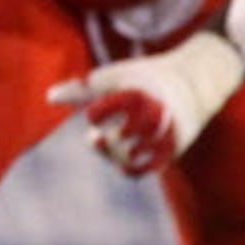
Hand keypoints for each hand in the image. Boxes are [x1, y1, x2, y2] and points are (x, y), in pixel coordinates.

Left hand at [48, 29, 244, 177]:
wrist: (196, 82)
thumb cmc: (145, 78)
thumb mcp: (116, 77)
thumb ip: (83, 89)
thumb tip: (49, 98)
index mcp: (141, 92)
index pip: (118, 108)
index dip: (99, 113)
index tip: (92, 115)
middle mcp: (156, 114)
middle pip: (125, 137)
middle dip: (105, 142)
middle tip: (95, 137)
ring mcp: (166, 133)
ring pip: (132, 156)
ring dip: (113, 154)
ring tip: (106, 143)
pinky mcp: (173, 147)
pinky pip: (148, 167)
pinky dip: (129, 167)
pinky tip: (119, 160)